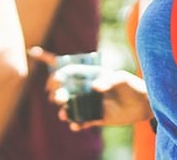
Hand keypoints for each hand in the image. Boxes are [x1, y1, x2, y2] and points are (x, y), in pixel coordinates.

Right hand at [29, 47, 152, 129]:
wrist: (143, 104)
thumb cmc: (132, 86)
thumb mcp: (122, 79)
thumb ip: (109, 81)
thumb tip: (95, 88)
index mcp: (89, 73)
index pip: (67, 65)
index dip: (49, 58)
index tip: (34, 52)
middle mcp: (85, 87)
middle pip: (63, 86)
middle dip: (55, 89)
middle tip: (56, 95)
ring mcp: (89, 102)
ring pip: (69, 105)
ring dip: (63, 108)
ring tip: (64, 112)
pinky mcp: (95, 117)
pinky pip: (80, 120)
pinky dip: (75, 122)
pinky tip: (75, 124)